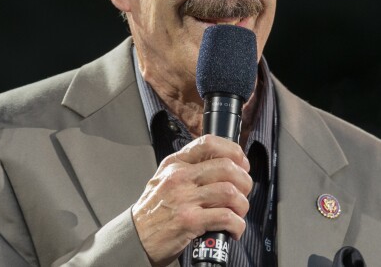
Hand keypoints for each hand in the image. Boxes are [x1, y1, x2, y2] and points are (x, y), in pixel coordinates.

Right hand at [131, 134, 252, 266]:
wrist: (136, 237)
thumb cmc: (154, 210)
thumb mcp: (166, 178)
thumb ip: (190, 167)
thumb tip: (224, 163)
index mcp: (176, 163)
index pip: (209, 143)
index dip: (233, 150)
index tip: (242, 162)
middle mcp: (180, 177)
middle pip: (227, 167)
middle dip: (244, 181)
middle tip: (244, 192)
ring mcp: (184, 198)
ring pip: (230, 192)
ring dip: (242, 205)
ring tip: (238, 212)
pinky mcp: (189, 221)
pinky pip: (226, 217)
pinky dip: (237, 224)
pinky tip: (233, 228)